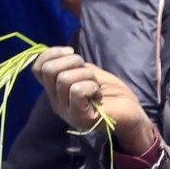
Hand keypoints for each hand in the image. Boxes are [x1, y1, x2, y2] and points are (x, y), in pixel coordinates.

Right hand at [32, 46, 155, 155]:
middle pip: (49, 70)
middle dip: (72, 62)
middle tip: (89, 72)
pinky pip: (76, 90)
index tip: (71, 51)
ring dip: (86, 76)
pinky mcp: (79, 117)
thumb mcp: (88, 73)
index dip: (51, 53)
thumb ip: (72, 65)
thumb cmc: (111, 93)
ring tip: (96, 86)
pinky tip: (98, 95)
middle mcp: (56, 101)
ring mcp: (66, 111)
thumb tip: (61, 51)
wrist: (131, 115)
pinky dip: (91, 86)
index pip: (38, 68)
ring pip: (64, 79)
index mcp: (55, 90)